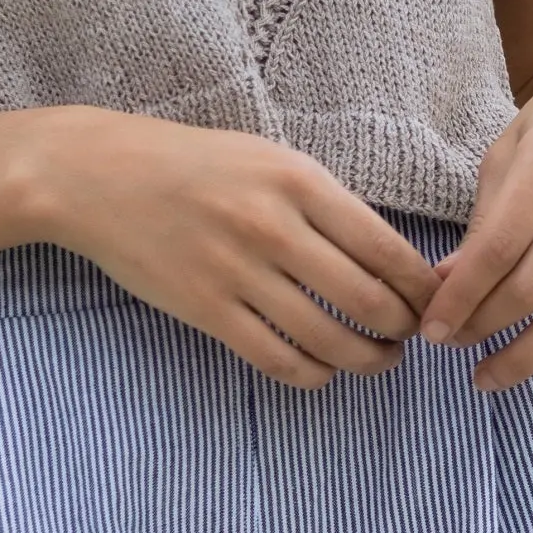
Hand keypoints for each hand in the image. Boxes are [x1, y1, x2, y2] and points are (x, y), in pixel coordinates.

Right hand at [25, 111, 437, 388]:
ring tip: (379, 359)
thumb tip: (386, 255)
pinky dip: (313, 375)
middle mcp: (274, 226)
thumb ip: (322, 201)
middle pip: (369, 301)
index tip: (435, 301)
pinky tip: (324, 371)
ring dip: (367, 359)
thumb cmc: (190, 163)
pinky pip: (277, 358)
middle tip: (412, 335)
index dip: (422, 287)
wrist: (97, 176)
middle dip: (404, 328)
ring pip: (329, 339)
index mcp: (298, 180)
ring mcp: (238, 272)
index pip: (387, 248)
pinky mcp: (205, 310)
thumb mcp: (266, 158)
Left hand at [416, 59, 532, 391]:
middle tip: (450, 345)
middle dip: (482, 327)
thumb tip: (445, 286)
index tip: (431, 328)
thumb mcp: (507, 151)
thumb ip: (481, 218)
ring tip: (488, 375)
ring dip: (526, 357)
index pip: (498, 248)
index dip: (460, 296)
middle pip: (532, 287)